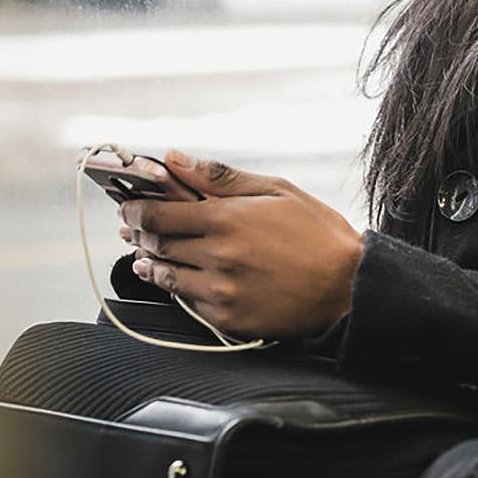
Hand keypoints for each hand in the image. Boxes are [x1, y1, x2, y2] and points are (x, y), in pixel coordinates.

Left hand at [117, 151, 363, 338]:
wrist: (349, 288)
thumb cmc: (317, 233)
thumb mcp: (276, 190)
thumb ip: (220, 176)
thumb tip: (173, 158)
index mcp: (227, 218)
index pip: (159, 214)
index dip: (136, 208)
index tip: (128, 204)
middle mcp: (218, 256)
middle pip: (157, 245)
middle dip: (139, 234)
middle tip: (131, 227)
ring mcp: (222, 291)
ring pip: (167, 276)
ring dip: (150, 263)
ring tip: (144, 255)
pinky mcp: (229, 319)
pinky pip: (189, 303)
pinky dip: (178, 288)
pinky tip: (176, 279)